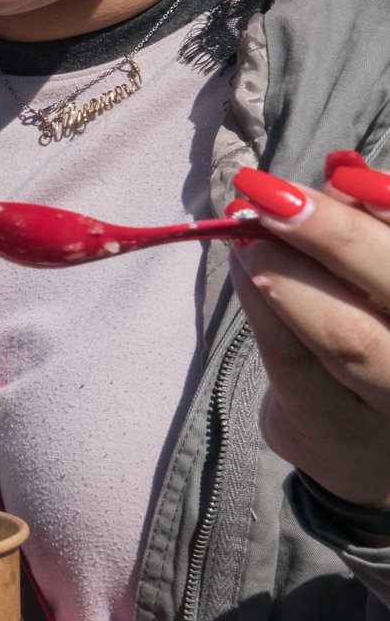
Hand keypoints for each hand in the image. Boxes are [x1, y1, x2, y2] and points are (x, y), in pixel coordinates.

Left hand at [230, 159, 389, 508]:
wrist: (372, 451)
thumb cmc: (385, 341)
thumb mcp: (386, 283)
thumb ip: (373, 232)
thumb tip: (340, 169)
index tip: (344, 174)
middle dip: (338, 236)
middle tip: (277, 195)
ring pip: (347, 335)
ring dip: (292, 272)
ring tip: (251, 230)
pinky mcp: (331, 427)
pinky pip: (294, 359)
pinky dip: (265, 304)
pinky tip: (245, 265)